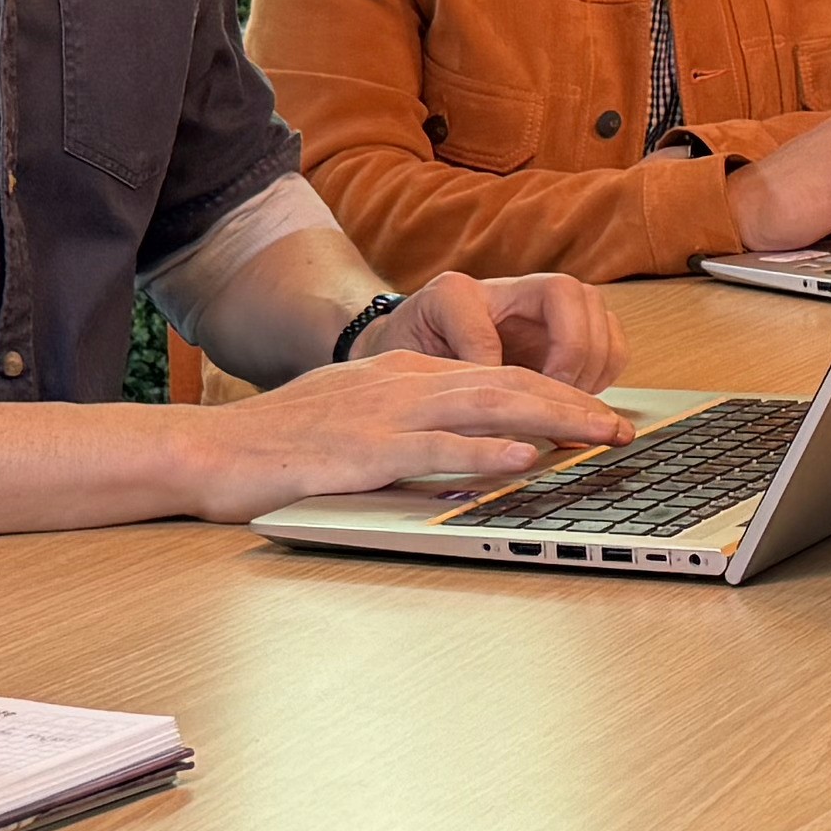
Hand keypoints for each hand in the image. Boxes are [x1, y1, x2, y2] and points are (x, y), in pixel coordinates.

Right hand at [181, 345, 626, 517]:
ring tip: (598, 434)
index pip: (495, 376)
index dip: (554, 392)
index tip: (597, 413)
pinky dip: (486, 451)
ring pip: (485, 406)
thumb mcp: (352, 416)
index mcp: (402, 373)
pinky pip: (436, 449)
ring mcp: (384, 415)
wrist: (209, 450)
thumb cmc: (276, 444)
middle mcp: (402, 383)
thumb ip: (406, 422)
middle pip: (505, 383)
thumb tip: (462, 441)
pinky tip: (526, 456)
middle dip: (571, 403)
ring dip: (551, 419)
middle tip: (622, 426)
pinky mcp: (364, 451)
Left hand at [361, 269, 625, 388]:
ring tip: (570, 403)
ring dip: (594, 361)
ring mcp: (539, 308)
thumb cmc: (410, 357)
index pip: (481, 313)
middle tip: (555, 393)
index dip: (488, 354)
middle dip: (571, 348)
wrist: (413, 351)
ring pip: (595, 309)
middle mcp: (504, 291)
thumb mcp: (405, 366)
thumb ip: (438, 378)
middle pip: (565, 291)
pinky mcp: (563, 331)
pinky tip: (579, 402)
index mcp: (454, 295)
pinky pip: (608, 338)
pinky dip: (605, 371)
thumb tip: (488, 401)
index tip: (487, 393)